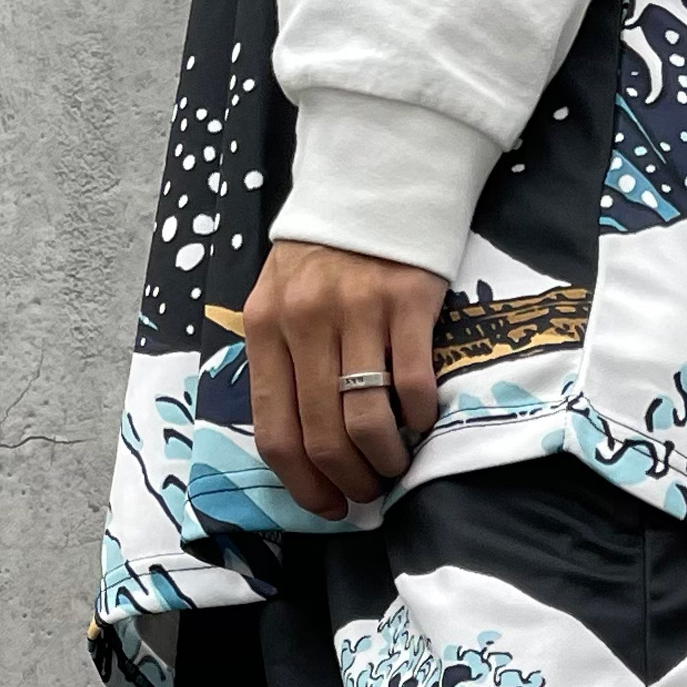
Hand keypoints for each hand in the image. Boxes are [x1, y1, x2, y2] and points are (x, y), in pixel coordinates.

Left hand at [242, 239, 444, 519]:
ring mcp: (357, 310)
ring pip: (366, 420)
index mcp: (266, 328)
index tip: (327, 506)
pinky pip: (412, 384)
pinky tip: (420, 419)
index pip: (276, 431)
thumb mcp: (281, 300)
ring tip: (395, 464)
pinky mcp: (407, 300)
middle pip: (323, 436)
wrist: (373, 180)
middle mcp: (305, 321)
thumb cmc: (326, 255)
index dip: (302, 483)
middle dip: (349, 481)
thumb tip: (305, 448)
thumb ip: (283, 362)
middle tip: (368, 492)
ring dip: (385, 460)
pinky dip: (418, 417)